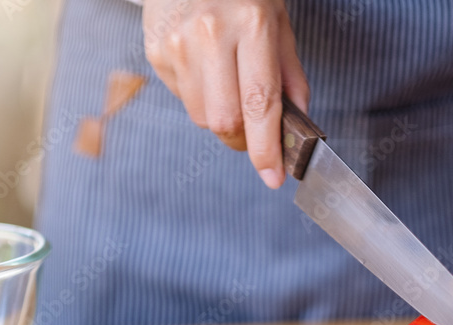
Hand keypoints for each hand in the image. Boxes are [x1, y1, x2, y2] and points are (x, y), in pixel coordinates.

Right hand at [143, 0, 308, 188]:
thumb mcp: (278, 21)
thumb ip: (289, 76)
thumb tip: (296, 127)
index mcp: (251, 24)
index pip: (259, 104)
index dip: (266, 148)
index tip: (273, 176)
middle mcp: (210, 34)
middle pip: (224, 121)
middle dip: (242, 139)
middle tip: (253, 134)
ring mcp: (177, 43)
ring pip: (201, 116)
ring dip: (220, 115)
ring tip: (226, 81)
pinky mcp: (156, 50)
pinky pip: (181, 98)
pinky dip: (199, 95)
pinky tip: (204, 66)